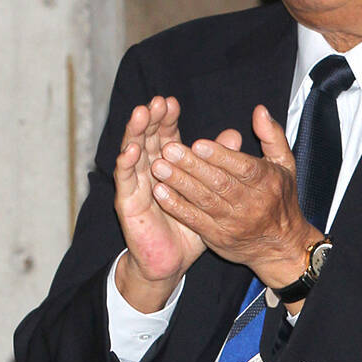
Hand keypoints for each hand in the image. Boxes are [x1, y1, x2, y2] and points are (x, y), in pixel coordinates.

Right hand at [113, 97, 213, 311]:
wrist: (172, 259)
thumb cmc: (193, 223)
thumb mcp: (211, 190)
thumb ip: (220, 162)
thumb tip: (235, 133)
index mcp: (170, 165)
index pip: (167, 136)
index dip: (168, 119)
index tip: (172, 102)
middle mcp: (150, 171)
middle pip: (148, 139)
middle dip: (152, 120)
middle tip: (157, 102)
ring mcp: (137, 185)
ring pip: (134, 154)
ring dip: (136, 134)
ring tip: (142, 115)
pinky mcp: (128, 203)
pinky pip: (126, 182)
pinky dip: (126, 164)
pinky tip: (130, 150)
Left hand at [149, 105, 318, 290]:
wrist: (281, 246)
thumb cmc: (281, 198)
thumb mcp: (285, 164)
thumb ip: (272, 135)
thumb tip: (259, 110)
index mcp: (268, 181)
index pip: (243, 167)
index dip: (220, 156)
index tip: (198, 143)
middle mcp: (252, 203)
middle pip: (220, 183)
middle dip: (192, 166)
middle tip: (168, 150)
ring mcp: (233, 222)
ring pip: (204, 200)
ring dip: (179, 183)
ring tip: (158, 167)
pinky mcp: (218, 237)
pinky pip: (194, 220)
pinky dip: (177, 207)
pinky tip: (160, 193)